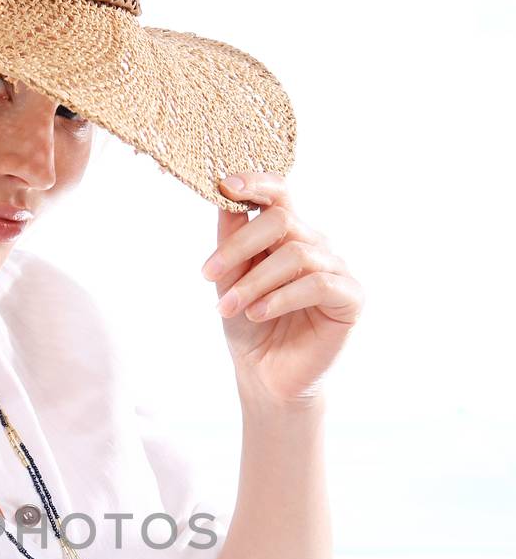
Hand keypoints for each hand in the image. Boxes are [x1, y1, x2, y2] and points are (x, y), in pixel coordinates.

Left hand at [203, 172, 365, 405]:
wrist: (266, 376)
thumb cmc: (249, 326)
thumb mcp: (229, 281)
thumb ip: (230, 240)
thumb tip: (224, 194)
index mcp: (287, 234)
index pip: (279, 193)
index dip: (256, 182)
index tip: (225, 185)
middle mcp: (315, 244)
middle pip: (282, 220)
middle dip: (239, 246)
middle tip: (208, 275)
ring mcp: (336, 268)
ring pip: (296, 254)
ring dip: (255, 281)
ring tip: (229, 307)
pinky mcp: (350, 297)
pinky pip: (318, 284)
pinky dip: (281, 297)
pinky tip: (258, 313)